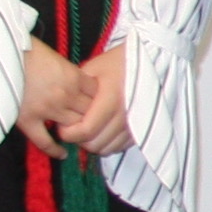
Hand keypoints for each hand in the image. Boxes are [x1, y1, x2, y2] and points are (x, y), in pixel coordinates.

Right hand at [15, 40, 89, 153]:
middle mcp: (65, 94)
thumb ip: (67, 70)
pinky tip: (62, 154)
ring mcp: (47, 109)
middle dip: (91, 115)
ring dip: (76, 130)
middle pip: (90, 112)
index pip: (97, 93)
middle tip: (89, 119)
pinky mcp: (27, 120)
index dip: (98, 97)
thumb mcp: (53, 54)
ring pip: (74, 127)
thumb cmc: (23, 49)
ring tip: (77, 133)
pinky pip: (45, 141)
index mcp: (73, 76)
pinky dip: (55, 149)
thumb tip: (76, 80)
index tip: (94, 100)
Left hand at [50, 43, 134, 157]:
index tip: (63, 125)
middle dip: (79, 139)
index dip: (69, 133)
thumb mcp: (93, 69)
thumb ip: (77, 91)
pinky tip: (103, 130)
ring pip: (107, 149)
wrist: (149, 62)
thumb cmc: (118, 62)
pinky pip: (119, 147)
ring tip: (89, 128)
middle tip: (74, 126)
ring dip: (94, 142)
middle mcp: (125, 116)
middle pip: (95, 144)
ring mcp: (135, 125)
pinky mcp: (140, 129)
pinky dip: (108, 143)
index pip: (85, 131)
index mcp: (111, 100)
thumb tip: (63, 111)